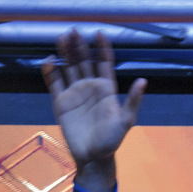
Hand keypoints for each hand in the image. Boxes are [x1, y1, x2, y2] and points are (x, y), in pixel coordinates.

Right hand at [42, 30, 145, 189]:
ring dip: (65, 53)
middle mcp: (90, 86)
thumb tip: (143, 81)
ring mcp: (75, 93)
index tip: (98, 33)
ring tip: (61, 38)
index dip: (102, 47)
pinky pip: (55, 82)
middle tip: (73, 31)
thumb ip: (133, 101)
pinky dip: (51, 71)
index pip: (103, 62)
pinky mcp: (61, 102)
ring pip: (69, 67)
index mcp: (105, 88)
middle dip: (79, 45)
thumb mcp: (125, 121)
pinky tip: (49, 61)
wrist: (93, 158)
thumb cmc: (111, 141)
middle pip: (83, 60)